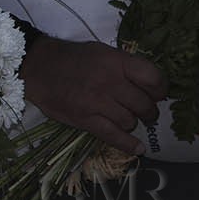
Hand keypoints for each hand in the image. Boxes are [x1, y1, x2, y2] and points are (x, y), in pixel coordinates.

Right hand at [22, 36, 167, 153]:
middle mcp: (110, 82)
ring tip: (126, 119)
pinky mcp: (85, 119)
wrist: (38, 67)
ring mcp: (97, 102)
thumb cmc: (72, 58)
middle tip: (145, 112)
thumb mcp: (101, 52)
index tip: (157, 94)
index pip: (153, 78)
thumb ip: (125, 66)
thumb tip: (150, 84)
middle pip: (144, 104)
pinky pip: (113, 136)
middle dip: (148, 111)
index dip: (160, 89)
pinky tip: (137, 148)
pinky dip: (128, 144)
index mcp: (116, 62)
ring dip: (131, 122)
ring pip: (130, 121)